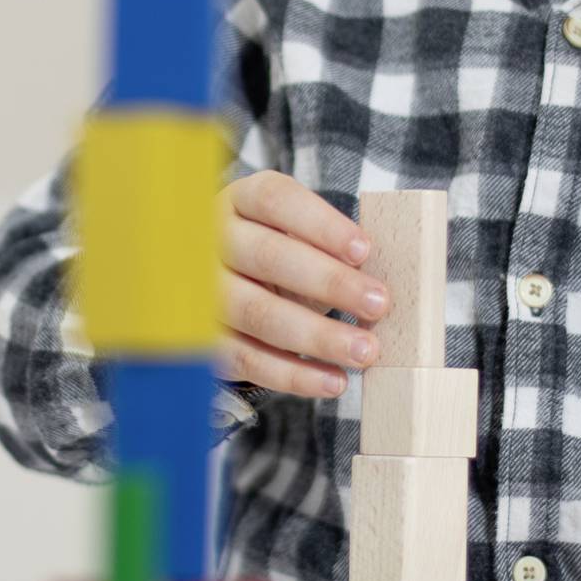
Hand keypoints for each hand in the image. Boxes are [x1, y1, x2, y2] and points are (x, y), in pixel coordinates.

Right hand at [217, 172, 389, 398]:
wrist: (223, 284)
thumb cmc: (277, 255)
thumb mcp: (296, 237)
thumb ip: (331, 250)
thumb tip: (378, 285)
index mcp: (240, 200)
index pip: (275, 200)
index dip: (321, 224)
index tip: (365, 250)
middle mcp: (213, 239)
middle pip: (268, 256)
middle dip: (330, 282)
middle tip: (378, 305)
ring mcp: (201, 290)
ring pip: (257, 312)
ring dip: (317, 336)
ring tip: (364, 351)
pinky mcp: (204, 338)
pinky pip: (246, 359)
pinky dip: (293, 375)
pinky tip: (332, 380)